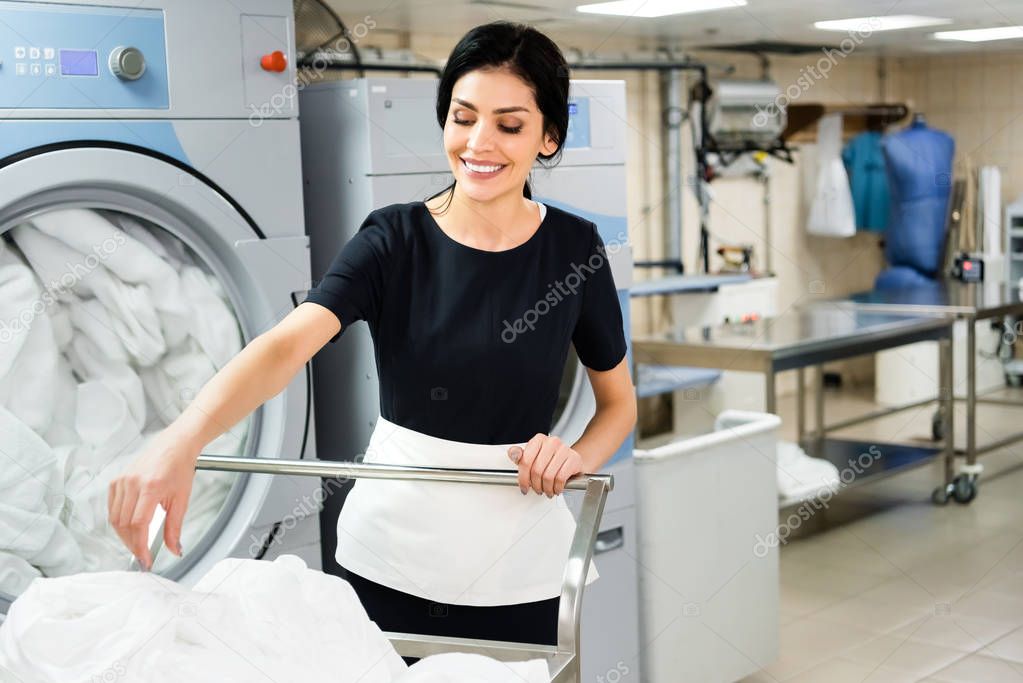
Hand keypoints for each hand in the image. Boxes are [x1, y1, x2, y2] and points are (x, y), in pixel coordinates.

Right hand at [108, 427, 198, 569]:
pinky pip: (112, 508)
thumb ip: (175, 528)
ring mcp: (121, 481)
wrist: (174, 446)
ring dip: (124, 535)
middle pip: (124, 524)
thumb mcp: (182, 499)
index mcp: (151, 487)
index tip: (146, 560)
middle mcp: (132, 483)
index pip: (139, 525)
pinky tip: (129, 526)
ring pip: (115, 518)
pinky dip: (118, 521)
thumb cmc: (179, 468)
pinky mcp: (116, 481)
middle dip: (132, 544)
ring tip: (136, 543)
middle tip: (142, 555)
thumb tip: (174, 550)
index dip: (140, 547)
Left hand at [507, 434, 582, 497]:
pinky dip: (557, 488)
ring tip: (547, 490)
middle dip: (535, 485)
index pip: (525, 460)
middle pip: (536, 470)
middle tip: (537, 490)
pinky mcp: (574, 459)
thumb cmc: (551, 459)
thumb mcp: (534, 457)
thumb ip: (521, 456)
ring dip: (546, 488)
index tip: (524, 486)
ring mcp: (564, 449)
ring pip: (548, 476)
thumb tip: (513, 453)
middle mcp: (552, 442)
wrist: (572, 460)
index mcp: (539, 440)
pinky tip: (556, 489)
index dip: (523, 477)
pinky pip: (560, 478)